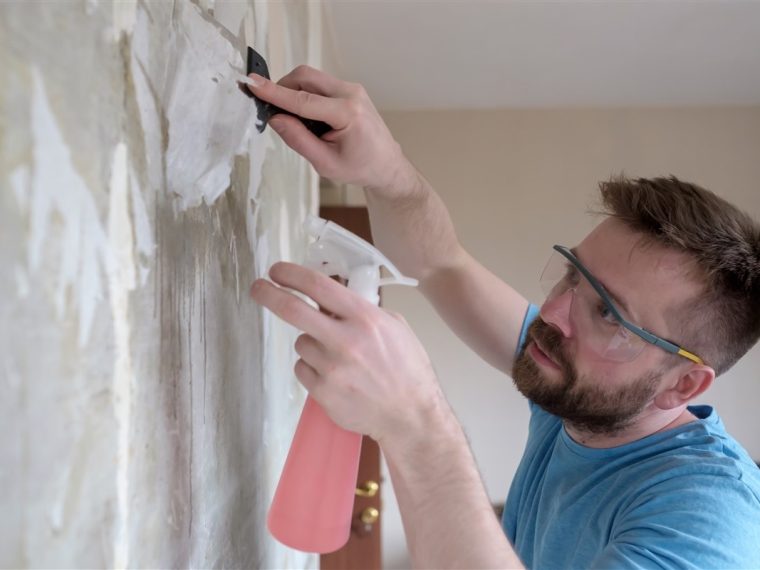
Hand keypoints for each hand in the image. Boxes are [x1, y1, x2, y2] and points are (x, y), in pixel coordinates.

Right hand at [246, 66, 417, 194]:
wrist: (387, 165)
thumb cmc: (360, 167)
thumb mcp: (325, 163)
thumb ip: (298, 140)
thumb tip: (275, 118)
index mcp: (348, 113)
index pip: (303, 100)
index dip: (275, 93)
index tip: (253, 84)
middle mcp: (352, 94)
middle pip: (305, 77)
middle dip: (283, 89)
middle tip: (273, 111)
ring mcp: (352, 89)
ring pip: (311, 78)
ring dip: (295, 94)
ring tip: (298, 123)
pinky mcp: (349, 90)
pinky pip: (319, 85)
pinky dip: (306, 97)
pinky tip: (310, 119)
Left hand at [249, 262, 443, 442]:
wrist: (410, 414)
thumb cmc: (406, 368)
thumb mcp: (394, 327)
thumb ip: (362, 311)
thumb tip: (330, 302)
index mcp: (365, 318)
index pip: (319, 286)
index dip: (292, 274)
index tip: (276, 270)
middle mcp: (345, 340)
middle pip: (293, 310)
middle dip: (269, 294)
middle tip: (258, 288)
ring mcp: (331, 368)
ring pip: (301, 344)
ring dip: (312, 344)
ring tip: (340, 358)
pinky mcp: (322, 392)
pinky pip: (303, 369)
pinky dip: (313, 369)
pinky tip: (337, 377)